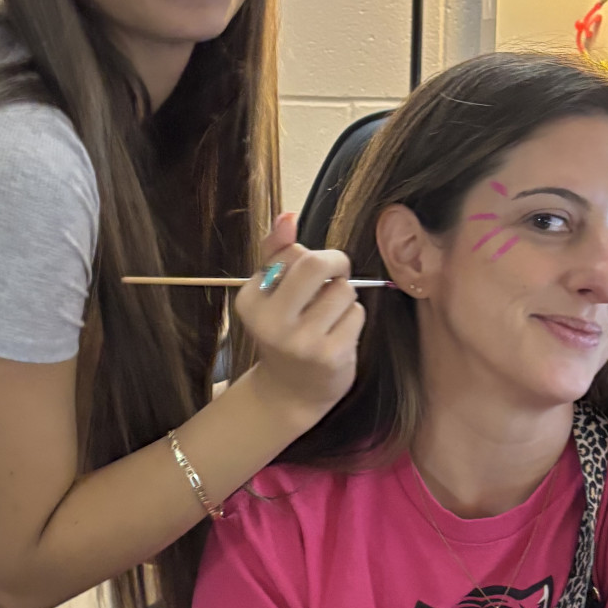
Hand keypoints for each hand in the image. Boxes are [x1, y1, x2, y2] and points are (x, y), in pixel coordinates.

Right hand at [233, 215, 363, 431]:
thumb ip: (276, 251)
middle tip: (337, 273)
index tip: (304, 278)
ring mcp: (301, 342)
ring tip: (331, 315)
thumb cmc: (284, 331)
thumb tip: (287, 215)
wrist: (291, 392)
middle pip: (316, 264)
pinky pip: (357, 314)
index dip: (306, 258)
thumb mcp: (270, 292)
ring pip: (344, 290)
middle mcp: (271, 323)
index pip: (292, 253)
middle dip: (336, 262)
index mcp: (251, 301)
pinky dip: (353, 318)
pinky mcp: (330, 356)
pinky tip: (339, 334)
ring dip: (345, 296)